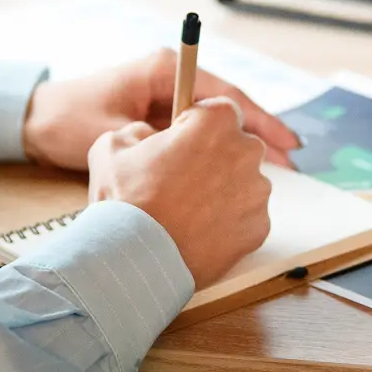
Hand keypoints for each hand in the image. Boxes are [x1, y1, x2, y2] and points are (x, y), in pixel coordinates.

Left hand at [19, 48, 301, 172]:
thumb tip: (189, 155)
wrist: (34, 120)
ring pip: (215, 122)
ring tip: (274, 168)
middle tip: (292, 160)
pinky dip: (217, 150)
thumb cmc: (67, 120)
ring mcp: (166, 95)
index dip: (257, 118)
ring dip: (240, 143)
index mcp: (163, 69)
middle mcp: (170, 77)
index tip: (284, 140)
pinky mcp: (159, 113)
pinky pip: (197, 132)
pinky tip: (234, 170)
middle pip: (226, 106)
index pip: (222, 93)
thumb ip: (151, 139)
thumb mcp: (109, 132)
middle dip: (258, 132)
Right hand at [87, 98, 273, 284]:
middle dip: (214, 159)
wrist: (135, 261)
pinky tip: (199, 233)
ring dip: (222, 193)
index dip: (198, 125)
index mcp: (215, 121)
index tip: (182, 143)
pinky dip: (228, 224)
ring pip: (244, 184)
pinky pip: (247, 218)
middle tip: (181, 182)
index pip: (219, 110)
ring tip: (187, 213)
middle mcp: (246, 151)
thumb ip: (138, 131)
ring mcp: (257, 192)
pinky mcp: (260, 228)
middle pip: (236, 147)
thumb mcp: (112, 146)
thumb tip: (148, 137)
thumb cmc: (124, 201)